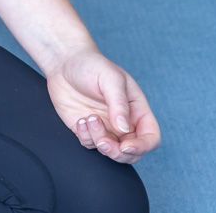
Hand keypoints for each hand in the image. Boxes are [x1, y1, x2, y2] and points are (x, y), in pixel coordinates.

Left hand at [47, 46, 160, 164]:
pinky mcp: (86, 129)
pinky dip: (85, 137)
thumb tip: (124, 129)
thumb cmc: (92, 66)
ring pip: (110, 151)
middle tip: (103, 142)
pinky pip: (89, 144)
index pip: (151, 138)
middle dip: (118, 153)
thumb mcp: (110, 79)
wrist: (65, 62)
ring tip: (89, 118)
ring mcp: (105, 128)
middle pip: (132, 153)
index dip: (142, 147)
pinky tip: (80, 119)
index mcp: (137, 111)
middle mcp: (124, 123)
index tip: (125, 146)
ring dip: (99, 141)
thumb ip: (119, 104)